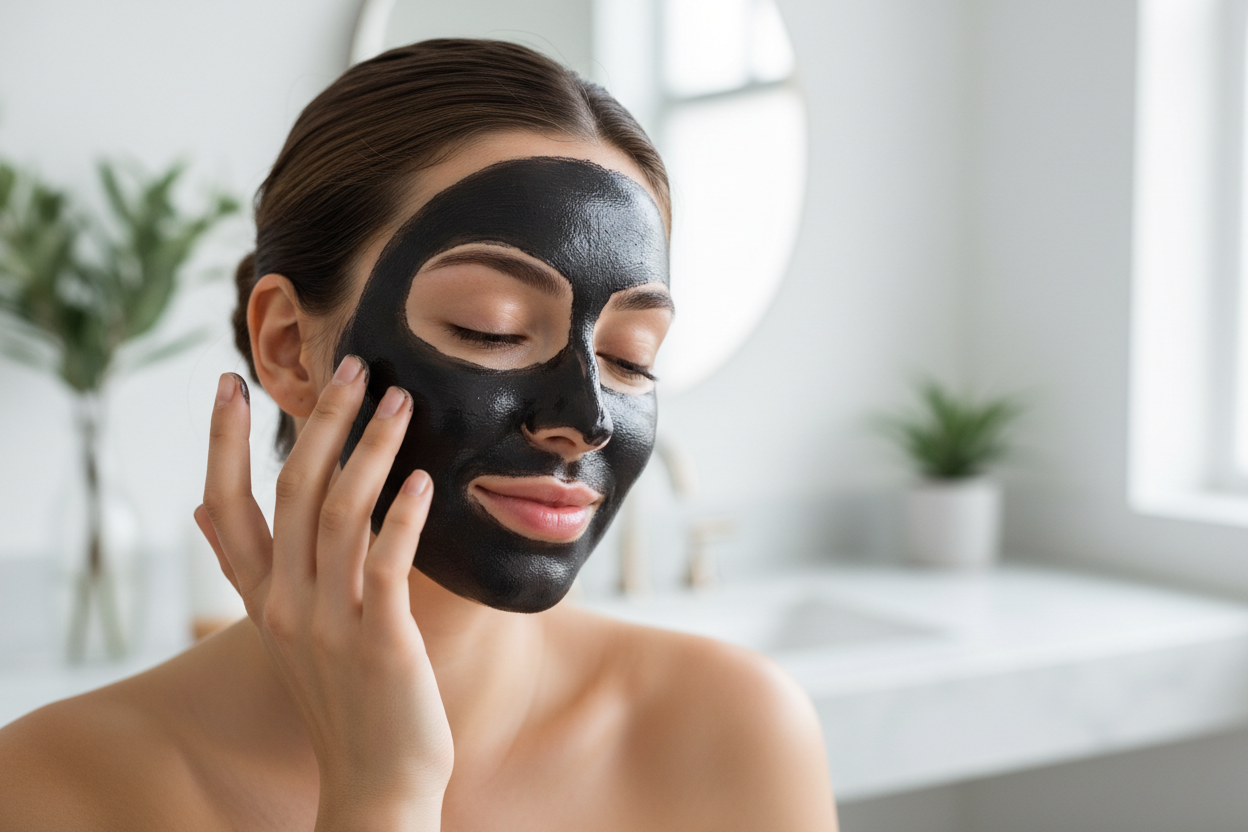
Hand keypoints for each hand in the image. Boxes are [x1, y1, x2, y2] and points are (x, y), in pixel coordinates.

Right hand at [195, 357, 452, 830]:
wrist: (375, 782)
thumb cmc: (341, 697)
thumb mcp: (282, 631)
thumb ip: (250, 568)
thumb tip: (203, 508)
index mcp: (262, 598)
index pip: (226, 505)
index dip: (223, 441)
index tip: (228, 380)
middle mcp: (286, 605)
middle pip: (291, 491)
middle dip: (320, 422)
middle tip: (351, 366)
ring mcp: (330, 623)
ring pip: (342, 513)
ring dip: (371, 450)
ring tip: (401, 401)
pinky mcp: (380, 642)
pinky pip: (388, 564)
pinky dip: (404, 517)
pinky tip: (424, 480)